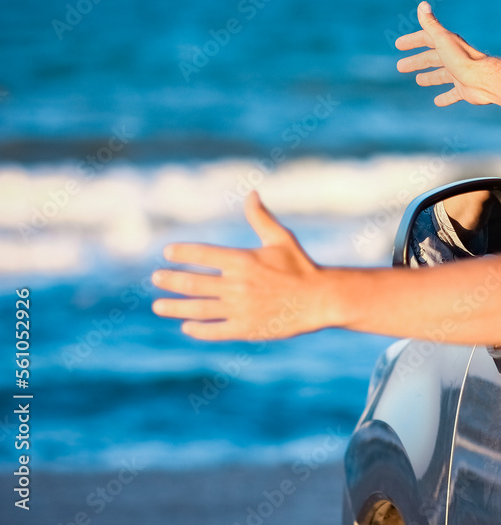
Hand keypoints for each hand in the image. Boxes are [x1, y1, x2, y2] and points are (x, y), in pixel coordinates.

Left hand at [151, 191, 333, 340]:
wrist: (320, 300)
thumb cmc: (300, 267)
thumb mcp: (281, 239)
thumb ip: (261, 217)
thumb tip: (251, 193)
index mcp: (243, 261)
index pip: (202, 255)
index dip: (182, 253)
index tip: (169, 253)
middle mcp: (237, 285)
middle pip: (193, 283)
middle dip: (170, 280)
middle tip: (156, 278)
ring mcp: (240, 309)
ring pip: (198, 309)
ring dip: (175, 307)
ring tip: (159, 306)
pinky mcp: (246, 329)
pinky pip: (214, 331)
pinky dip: (198, 329)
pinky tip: (187, 326)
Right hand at [395, 1, 493, 106]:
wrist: (483, 80)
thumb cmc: (461, 59)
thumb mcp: (442, 40)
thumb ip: (431, 24)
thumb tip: (422, 4)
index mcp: (448, 44)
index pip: (426, 39)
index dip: (413, 41)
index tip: (398, 45)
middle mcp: (454, 58)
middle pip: (432, 58)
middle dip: (416, 61)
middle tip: (400, 67)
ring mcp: (460, 74)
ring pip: (442, 75)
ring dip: (430, 77)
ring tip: (419, 80)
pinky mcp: (465, 90)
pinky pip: (453, 94)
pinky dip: (446, 97)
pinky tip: (438, 102)